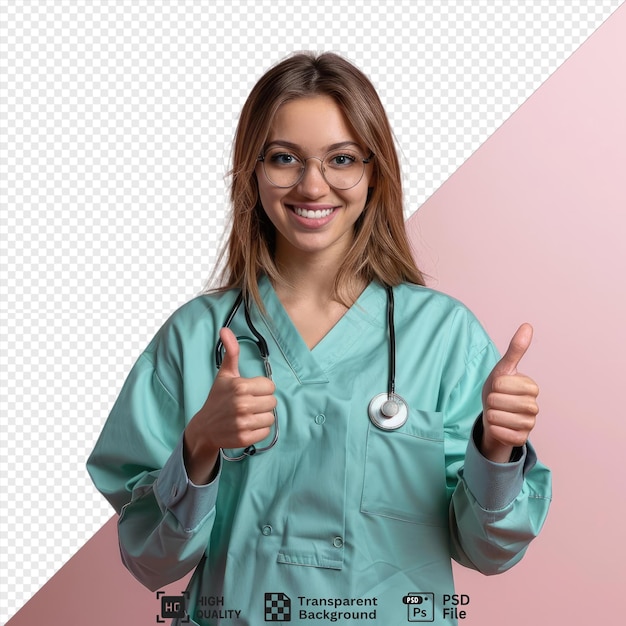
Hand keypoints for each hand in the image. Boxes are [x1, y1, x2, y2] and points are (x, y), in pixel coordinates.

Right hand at [183, 327, 276, 482]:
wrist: (204, 427)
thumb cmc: (218, 398)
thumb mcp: (225, 374)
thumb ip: (231, 352)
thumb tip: (225, 330)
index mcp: (240, 386)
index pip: (270, 387)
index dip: (262, 389)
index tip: (250, 392)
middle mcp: (242, 404)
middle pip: (272, 402)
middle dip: (263, 403)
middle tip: (249, 404)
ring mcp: (243, 422)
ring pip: (271, 417)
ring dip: (262, 417)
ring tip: (248, 415)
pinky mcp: (244, 438)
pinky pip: (266, 431)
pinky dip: (259, 430)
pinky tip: (247, 426)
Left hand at [480, 323, 538, 462]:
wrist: (492, 415)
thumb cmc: (498, 390)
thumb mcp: (503, 369)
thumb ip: (515, 349)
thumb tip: (527, 325)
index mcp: (531, 387)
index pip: (502, 383)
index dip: (494, 385)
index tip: (498, 387)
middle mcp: (534, 406)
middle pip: (500, 401)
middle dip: (491, 400)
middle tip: (495, 401)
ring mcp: (530, 424)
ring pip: (502, 419)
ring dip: (492, 415)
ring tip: (496, 413)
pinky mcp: (521, 439)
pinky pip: (504, 435)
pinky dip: (495, 430)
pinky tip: (498, 426)